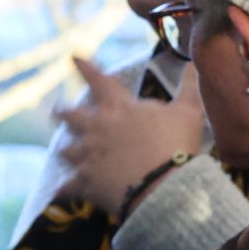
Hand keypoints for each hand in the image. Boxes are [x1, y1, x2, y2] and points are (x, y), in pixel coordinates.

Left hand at [54, 55, 206, 213]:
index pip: (99, 80)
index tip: (73, 56)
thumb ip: (188, 87)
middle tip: (55, 110)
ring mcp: (88, 155)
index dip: (85, 67)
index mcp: (119, 108)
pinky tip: (59, 192)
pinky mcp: (85, 182)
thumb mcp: (188, 112)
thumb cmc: (177, 144)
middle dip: (62, 111)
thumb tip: (192, 64)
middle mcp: (97, 128)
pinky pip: (67, 186)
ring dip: (66, 150)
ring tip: (63, 151)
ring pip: (66, 150)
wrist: (164, 185)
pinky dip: (63, 190)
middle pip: (71, 116)